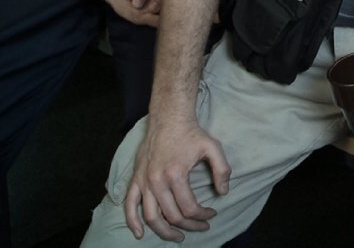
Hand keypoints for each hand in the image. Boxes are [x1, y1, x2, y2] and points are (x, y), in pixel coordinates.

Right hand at [122, 114, 229, 240]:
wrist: (168, 118)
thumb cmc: (191, 133)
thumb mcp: (213, 147)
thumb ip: (222, 170)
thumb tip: (223, 192)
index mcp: (176, 174)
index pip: (189, 208)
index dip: (203, 215)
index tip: (212, 213)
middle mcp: (157, 180)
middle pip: (172, 215)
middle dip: (189, 226)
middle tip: (201, 227)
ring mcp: (144, 181)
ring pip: (151, 216)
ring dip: (164, 231)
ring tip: (177, 237)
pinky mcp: (136, 178)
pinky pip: (129, 204)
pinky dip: (132, 221)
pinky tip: (139, 234)